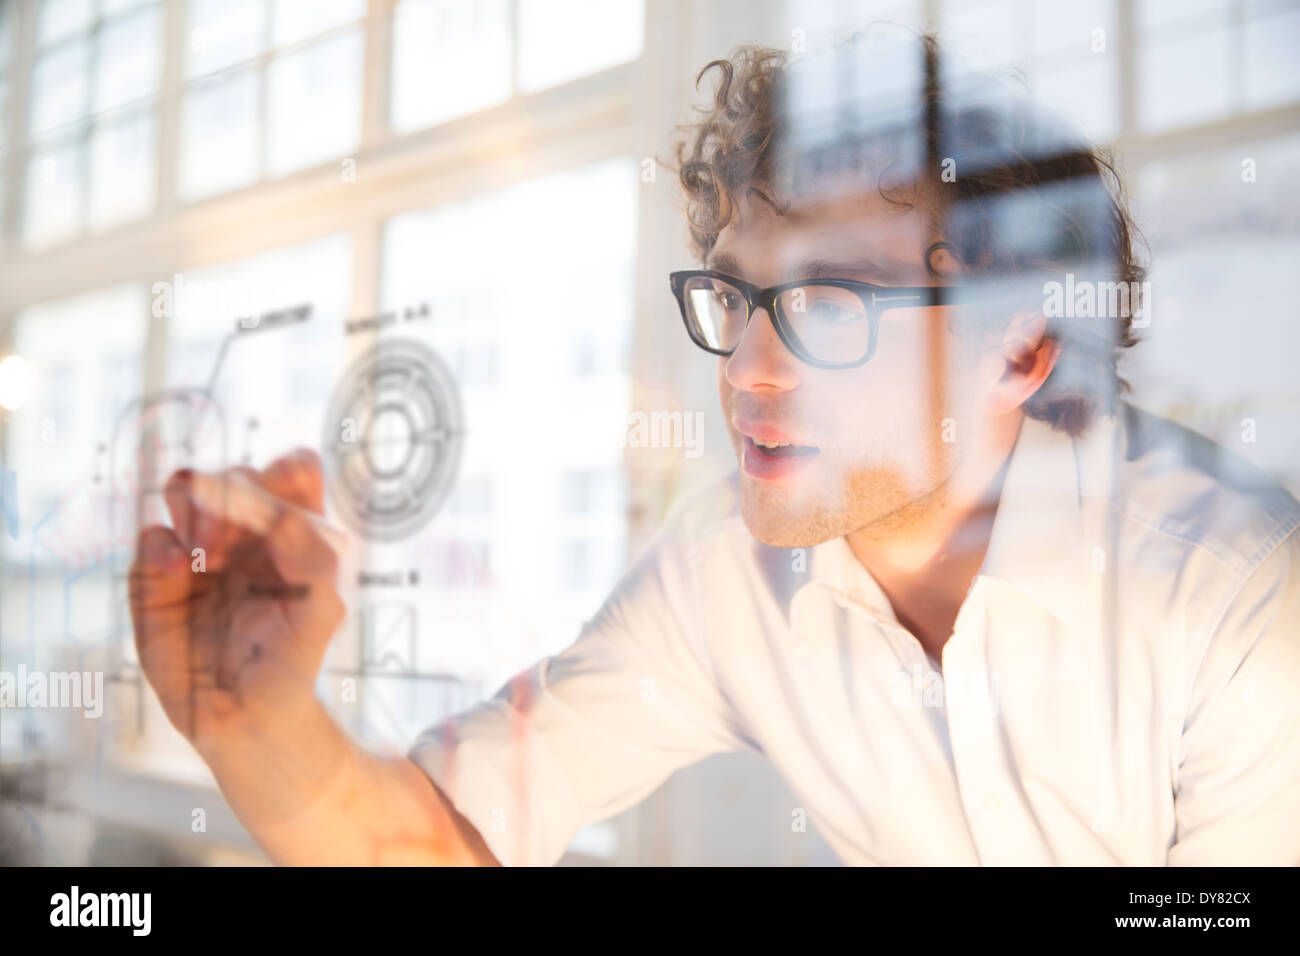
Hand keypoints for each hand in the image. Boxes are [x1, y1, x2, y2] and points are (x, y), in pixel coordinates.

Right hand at [129, 449, 344, 753]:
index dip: (284, 475)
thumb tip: (285, 518)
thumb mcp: (321, 610)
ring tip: (209, 552)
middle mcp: (246, 530)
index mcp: (293, 529)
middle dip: (237, 495)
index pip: (291, 472)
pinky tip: (179, 566)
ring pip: (188, 490)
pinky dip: (163, 545)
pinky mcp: (157, 575)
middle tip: (239, 540)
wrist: (246, 715)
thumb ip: (313, 559)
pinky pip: (151, 537)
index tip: (281, 507)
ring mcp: (199, 547)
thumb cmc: (291, 657)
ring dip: (198, 506)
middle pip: (237, 474)